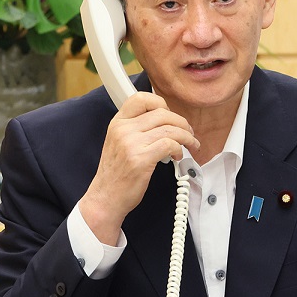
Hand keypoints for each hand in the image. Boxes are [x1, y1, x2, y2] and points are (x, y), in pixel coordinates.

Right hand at [78, 92, 197, 244]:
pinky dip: (180, 149)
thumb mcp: (118, 143)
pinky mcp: (141, 159)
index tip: (171, 116)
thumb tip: (165, 120)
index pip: (141, 98)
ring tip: (190, 144)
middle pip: (162, 113)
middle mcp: (123, 130)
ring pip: (170, 128)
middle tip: (189, 132)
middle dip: (181, 122)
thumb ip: (135, 129)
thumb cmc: (116, 174)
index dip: (161, 103)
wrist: (106, 198)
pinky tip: (178, 156)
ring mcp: (131, 144)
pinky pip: (169, 144)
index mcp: (117, 123)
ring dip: (186, 136)